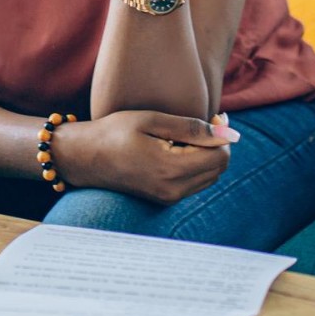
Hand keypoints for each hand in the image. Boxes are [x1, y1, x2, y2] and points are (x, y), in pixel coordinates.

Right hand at [52, 110, 237, 205]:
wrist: (84, 157)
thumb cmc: (115, 132)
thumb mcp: (152, 121)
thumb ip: (192, 128)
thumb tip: (230, 135)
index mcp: (171, 169)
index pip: (221, 156)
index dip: (222, 134)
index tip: (213, 116)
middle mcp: (173, 189)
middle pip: (219, 168)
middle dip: (217, 144)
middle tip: (204, 122)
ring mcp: (169, 198)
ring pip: (210, 176)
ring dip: (208, 154)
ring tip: (187, 134)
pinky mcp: (164, 199)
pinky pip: (196, 182)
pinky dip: (196, 164)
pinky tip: (178, 147)